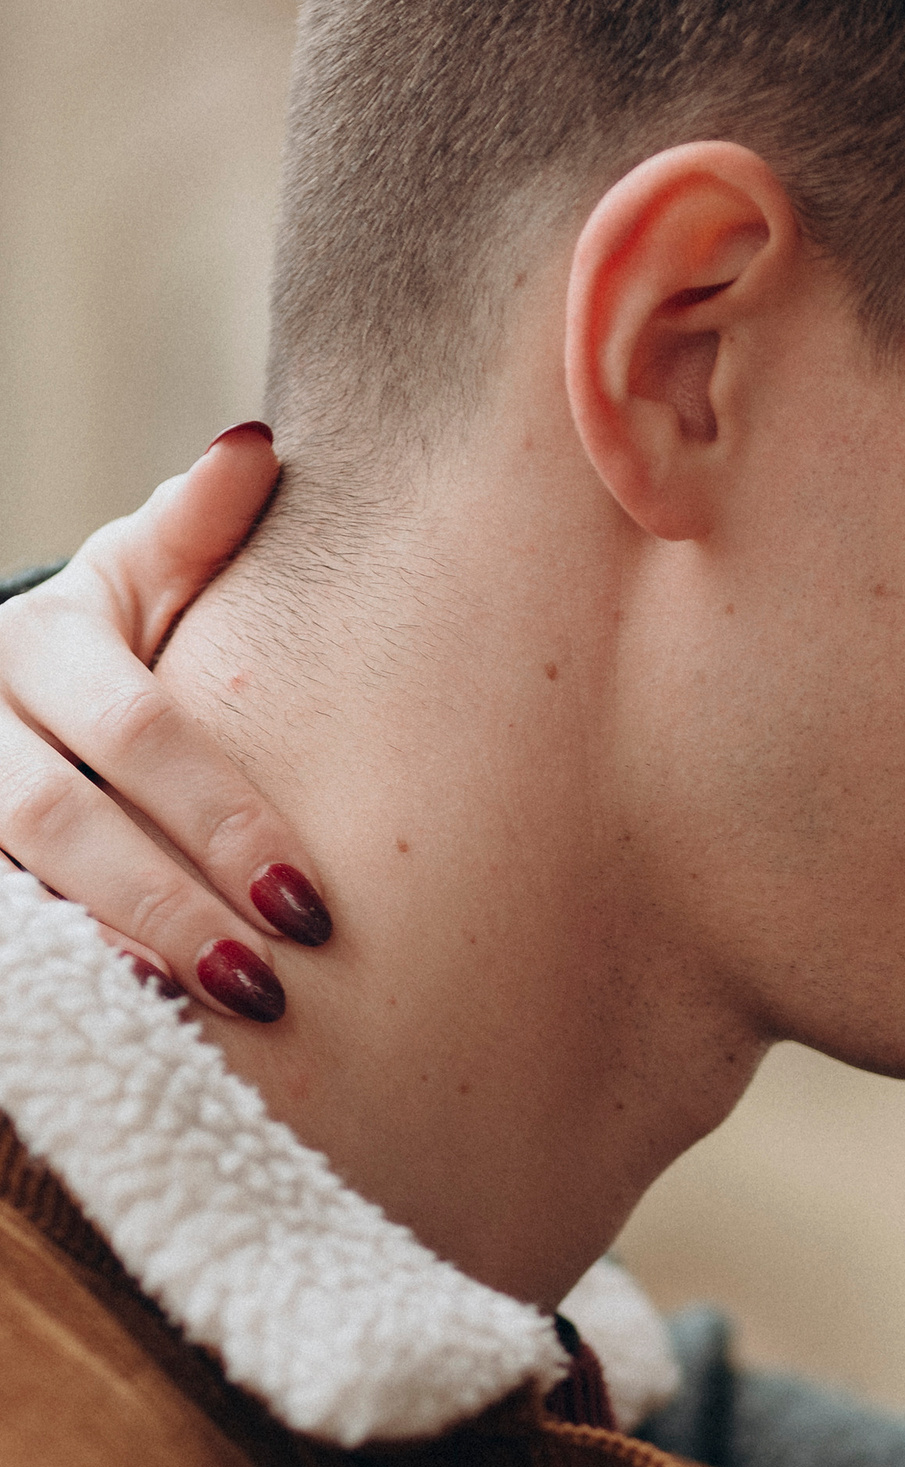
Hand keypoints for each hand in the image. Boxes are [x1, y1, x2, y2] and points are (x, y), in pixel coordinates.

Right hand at [0, 426, 331, 1019]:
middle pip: (60, 822)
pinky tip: (121, 1014)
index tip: (311, 903)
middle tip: (271, 983)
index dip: (222, 822)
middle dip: (172, 907)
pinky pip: (0, 924)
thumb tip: (257, 452)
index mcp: (40, 640)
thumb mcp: (144, 579)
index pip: (135, 736)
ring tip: (205, 1011)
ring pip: (14, 881)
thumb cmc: (115, 641)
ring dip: (110, 951)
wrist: (18, 690)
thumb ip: (196, 532)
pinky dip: (54, 970)